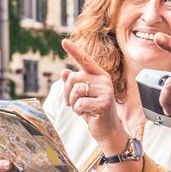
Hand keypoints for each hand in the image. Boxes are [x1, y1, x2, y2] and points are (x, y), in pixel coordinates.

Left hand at [61, 39, 129, 155]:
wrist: (107, 129)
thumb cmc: (92, 111)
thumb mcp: (80, 96)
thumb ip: (74, 83)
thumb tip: (64, 71)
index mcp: (99, 75)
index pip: (85, 60)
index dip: (74, 51)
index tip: (63, 42)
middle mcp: (104, 80)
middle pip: (74, 78)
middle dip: (67, 92)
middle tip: (71, 103)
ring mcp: (105, 91)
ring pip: (76, 90)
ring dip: (72, 103)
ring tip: (79, 108)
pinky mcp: (104, 103)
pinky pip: (80, 103)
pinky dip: (77, 110)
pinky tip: (85, 114)